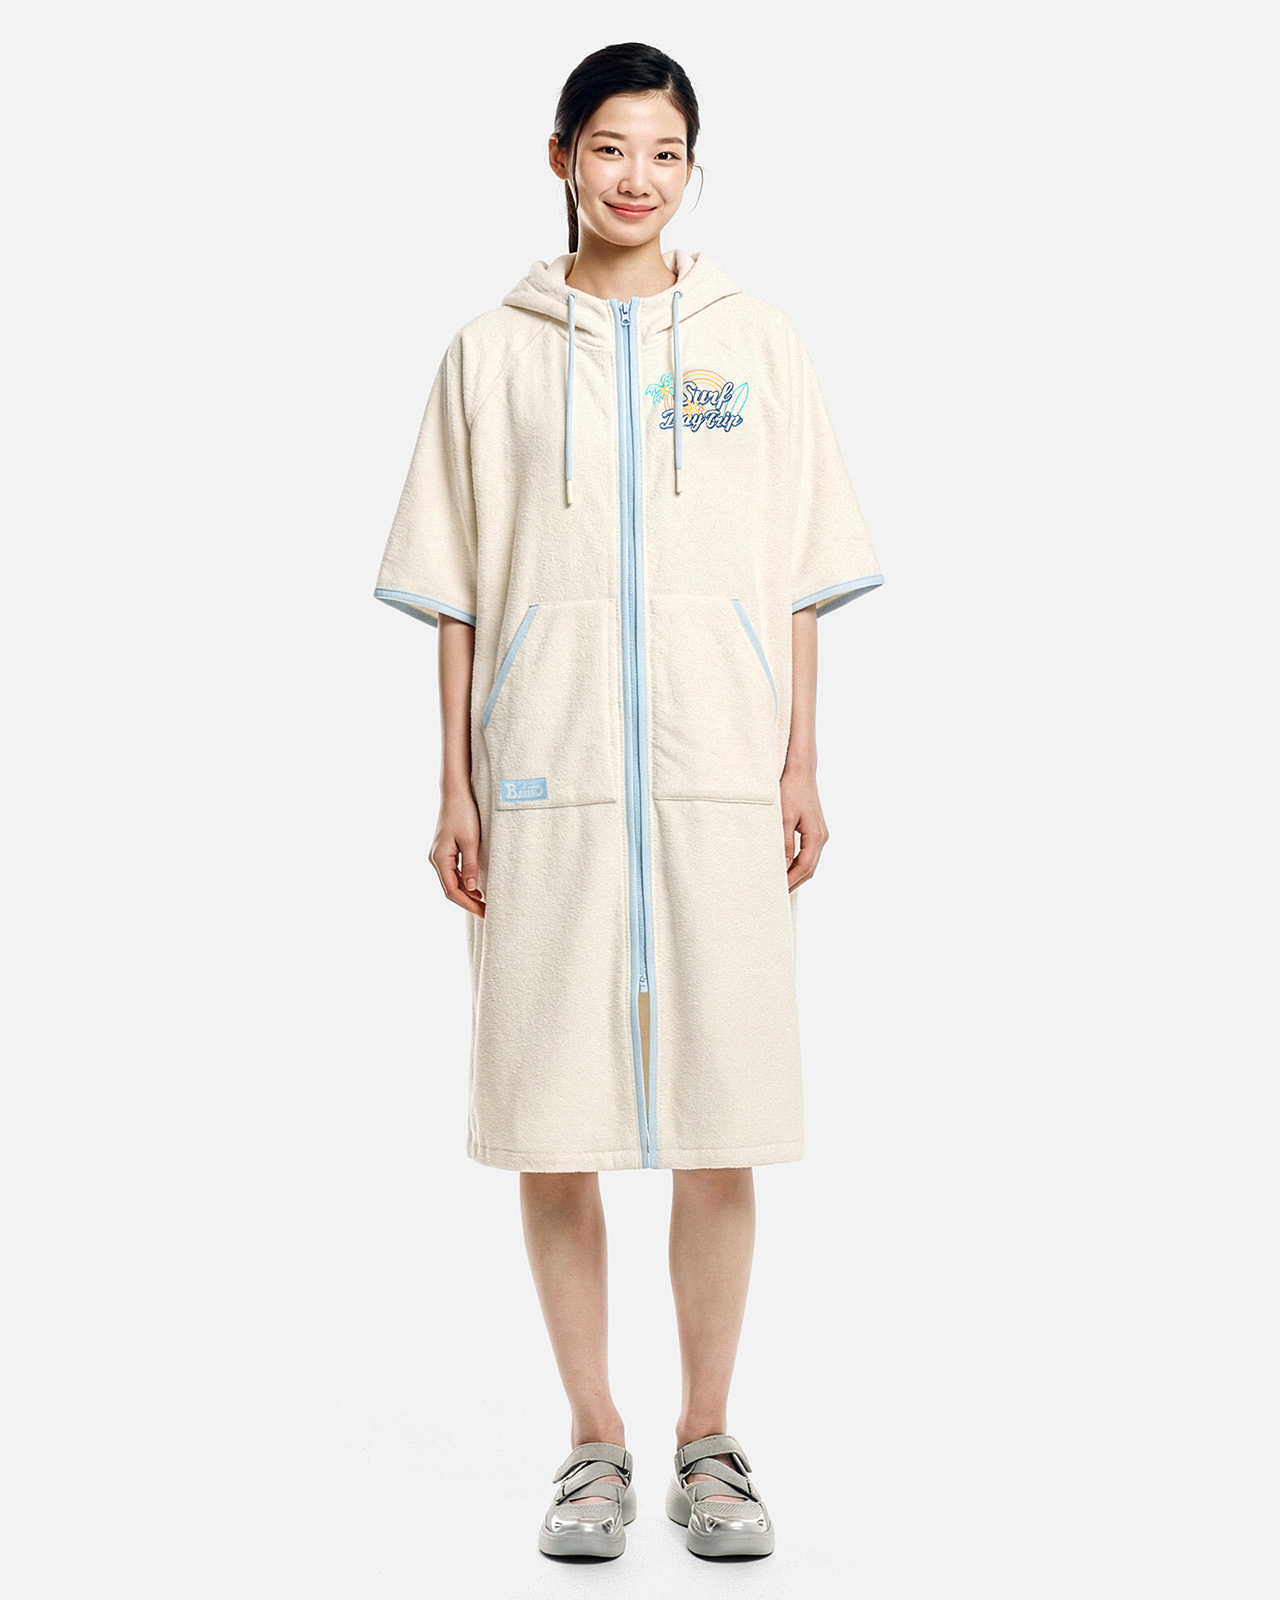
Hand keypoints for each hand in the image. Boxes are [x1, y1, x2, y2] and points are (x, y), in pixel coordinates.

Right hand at [431, 791, 484, 916]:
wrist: (456, 793)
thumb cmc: (463, 814)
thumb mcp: (470, 841)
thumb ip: (470, 866)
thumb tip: (471, 889)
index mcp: (440, 859)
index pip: (452, 891)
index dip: (467, 904)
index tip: (483, 913)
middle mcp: (436, 859)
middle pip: (451, 888)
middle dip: (468, 902)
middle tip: (486, 912)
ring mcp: (440, 855)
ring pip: (452, 881)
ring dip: (467, 893)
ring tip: (484, 903)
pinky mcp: (446, 850)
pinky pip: (453, 872)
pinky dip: (464, 882)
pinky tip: (476, 888)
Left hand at [781, 765, 828, 890]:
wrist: (800, 772)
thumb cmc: (791, 791)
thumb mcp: (783, 818)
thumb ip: (783, 843)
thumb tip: (781, 866)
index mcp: (816, 836)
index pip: (804, 867)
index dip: (791, 881)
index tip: (777, 891)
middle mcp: (822, 837)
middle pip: (809, 868)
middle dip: (794, 882)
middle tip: (776, 894)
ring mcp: (820, 834)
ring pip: (809, 862)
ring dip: (795, 874)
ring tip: (779, 884)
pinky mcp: (814, 830)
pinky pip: (807, 854)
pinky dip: (797, 864)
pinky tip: (785, 868)